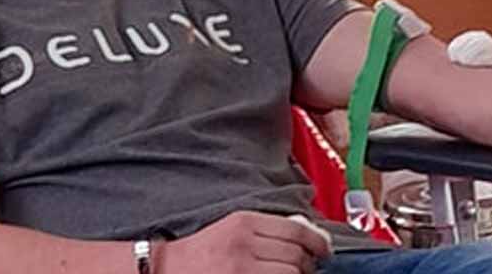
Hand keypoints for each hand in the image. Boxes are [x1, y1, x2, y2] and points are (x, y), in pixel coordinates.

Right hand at [160, 210, 333, 273]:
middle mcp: (245, 244)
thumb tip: (307, 233)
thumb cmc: (201, 251)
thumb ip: (267, 228)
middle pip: (296, 254)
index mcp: (245, 223)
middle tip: (309, 269)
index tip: (325, 250)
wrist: (167, 270)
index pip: (297, 229)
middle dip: (308, 264)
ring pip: (291, 273)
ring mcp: (241, 269)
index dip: (318, 242)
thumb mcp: (233, 228)